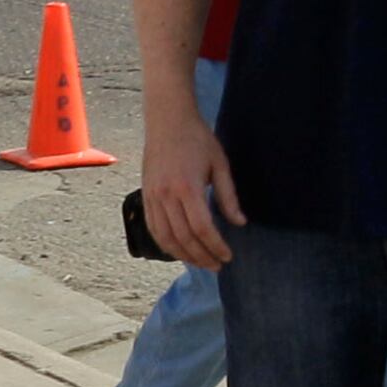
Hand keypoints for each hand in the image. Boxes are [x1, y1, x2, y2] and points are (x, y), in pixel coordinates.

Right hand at [138, 102, 241, 267]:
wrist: (167, 121)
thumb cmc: (197, 139)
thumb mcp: (220, 164)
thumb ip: (228, 196)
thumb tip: (240, 223)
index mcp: (188, 187)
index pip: (203, 228)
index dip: (216, 246)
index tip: (228, 256)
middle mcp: (167, 195)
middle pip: (184, 237)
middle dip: (202, 256)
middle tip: (217, 265)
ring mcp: (153, 197)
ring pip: (166, 238)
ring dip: (184, 255)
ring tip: (201, 263)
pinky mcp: (146, 196)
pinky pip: (154, 228)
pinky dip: (166, 245)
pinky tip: (179, 252)